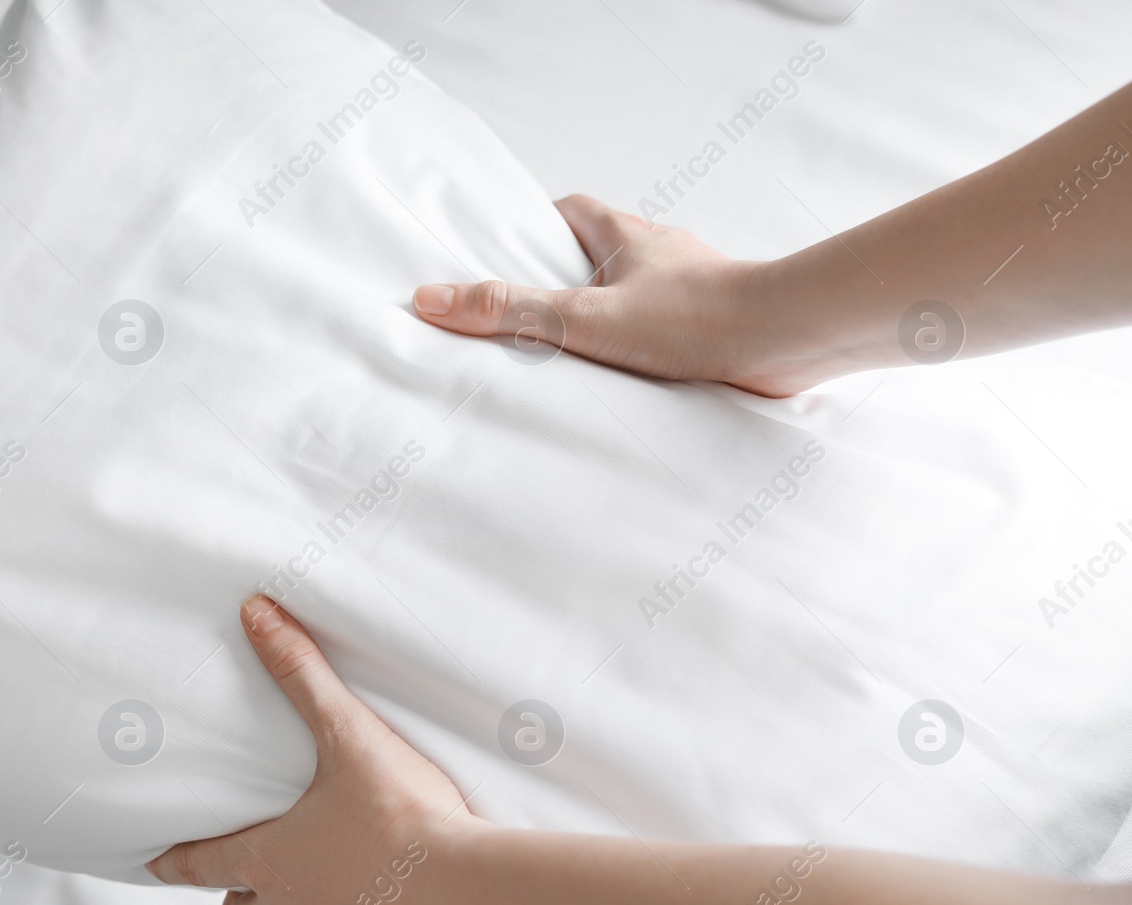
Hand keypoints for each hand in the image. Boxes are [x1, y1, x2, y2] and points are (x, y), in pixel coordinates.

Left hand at [147, 596, 478, 904]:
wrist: (466, 886)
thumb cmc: (405, 812)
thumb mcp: (348, 733)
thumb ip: (300, 672)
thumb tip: (255, 611)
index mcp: (267, 856)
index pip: (200, 862)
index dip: (175, 860)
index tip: (154, 863)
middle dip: (239, 898)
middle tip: (256, 881)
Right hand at [410, 195, 834, 397]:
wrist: (786, 339)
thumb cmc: (693, 318)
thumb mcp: (581, 318)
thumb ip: (508, 312)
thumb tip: (432, 299)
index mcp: (627, 237)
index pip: (573, 212)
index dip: (537, 225)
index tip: (509, 247)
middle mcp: (662, 254)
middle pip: (603, 252)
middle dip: (568, 276)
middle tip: (531, 308)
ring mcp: (693, 288)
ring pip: (640, 292)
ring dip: (611, 315)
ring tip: (576, 353)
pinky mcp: (718, 325)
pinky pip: (671, 328)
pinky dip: (647, 346)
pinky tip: (633, 378)